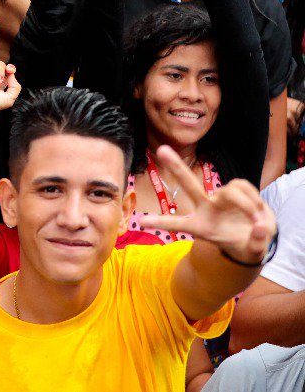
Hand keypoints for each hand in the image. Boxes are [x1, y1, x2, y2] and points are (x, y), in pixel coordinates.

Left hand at [141, 145, 275, 264]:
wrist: (257, 236)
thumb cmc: (246, 245)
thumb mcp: (252, 251)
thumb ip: (257, 243)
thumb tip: (261, 228)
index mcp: (201, 227)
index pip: (177, 224)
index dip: (160, 222)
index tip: (140, 221)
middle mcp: (206, 207)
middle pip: (188, 185)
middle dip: (176, 166)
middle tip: (161, 149)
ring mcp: (219, 197)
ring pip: (230, 191)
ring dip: (247, 204)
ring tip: (256, 220)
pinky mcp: (234, 189)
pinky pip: (243, 186)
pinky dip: (254, 198)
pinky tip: (258, 209)